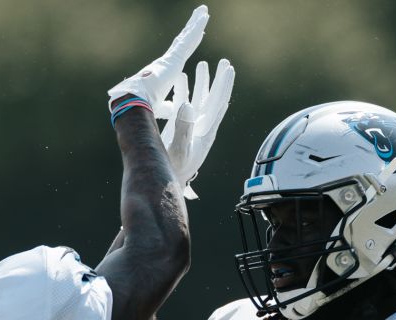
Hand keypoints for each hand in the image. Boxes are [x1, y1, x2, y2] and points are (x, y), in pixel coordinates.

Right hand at [107, 5, 209, 116]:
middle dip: (191, 28)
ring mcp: (171, 58)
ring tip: (204, 10)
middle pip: (183, 41)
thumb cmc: (143, 107)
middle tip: (199, 15)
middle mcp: (167, 61)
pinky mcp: (175, 58)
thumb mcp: (160, 106)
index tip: (192, 36)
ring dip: (195, 23)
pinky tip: (204, 16)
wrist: (135, 102)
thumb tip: (171, 107)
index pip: (179, 55)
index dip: (186, 44)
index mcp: (165, 72)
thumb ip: (166, 106)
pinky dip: (196, 27)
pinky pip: (188, 39)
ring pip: (186, 37)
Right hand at [161, 58, 234, 198]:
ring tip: (201, 65)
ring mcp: (190, 126)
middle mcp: (201, 126)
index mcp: (206, 131)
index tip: (229, 69)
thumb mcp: (180, 150)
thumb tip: (188, 104)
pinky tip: (180, 78)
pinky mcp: (179, 127)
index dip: (224, 86)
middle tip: (223, 62)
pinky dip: (183, 90)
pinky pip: (183, 104)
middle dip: (216, 80)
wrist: (166, 181)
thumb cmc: (174, 170)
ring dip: (200, 82)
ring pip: (198, 99)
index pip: (219, 104)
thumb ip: (184, 127)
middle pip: (212, 98)